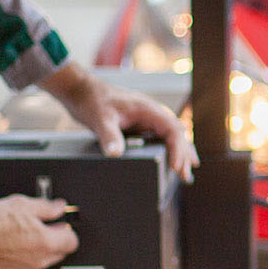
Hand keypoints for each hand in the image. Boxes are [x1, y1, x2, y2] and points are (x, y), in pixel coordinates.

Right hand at [0, 194, 77, 268]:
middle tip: (44, 227)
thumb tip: (59, 207)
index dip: (68, 231)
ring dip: (42, 250)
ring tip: (27, 235)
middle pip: (61, 253)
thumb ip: (47, 207)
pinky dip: (28, 258)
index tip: (61, 224)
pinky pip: (30, 266)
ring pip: (45, 260)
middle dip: (56, 240)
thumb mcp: (24, 205)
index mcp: (46, 242)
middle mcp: (39, 259)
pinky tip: (17, 245)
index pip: (72, 242)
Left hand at [41, 63, 198, 181]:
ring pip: (171, 136)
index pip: (172, 129)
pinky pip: (159, 138)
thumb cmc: (93, 100)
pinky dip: (168, 150)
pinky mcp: (139, 126)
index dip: (178, 148)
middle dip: (184, 155)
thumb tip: (115, 154)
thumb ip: (109, 135)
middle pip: (176, 134)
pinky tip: (170, 162)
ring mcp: (146, 119)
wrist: (81, 91)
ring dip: (180, 153)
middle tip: (185, 176)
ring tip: (186, 173)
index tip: (176, 166)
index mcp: (148, 108)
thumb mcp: (100, 119)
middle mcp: (151, 113)